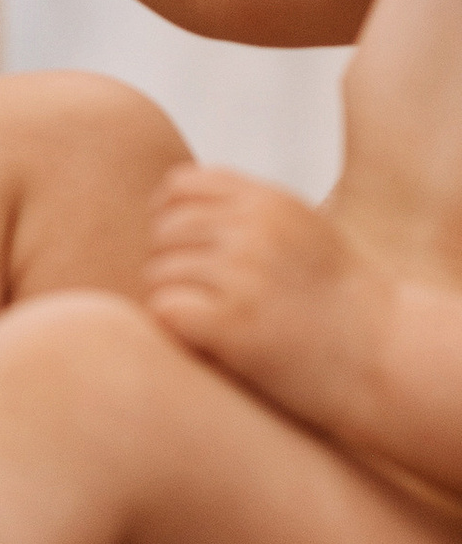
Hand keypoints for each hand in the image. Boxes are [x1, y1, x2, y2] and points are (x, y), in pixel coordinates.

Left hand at [145, 158, 391, 432]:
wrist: (384, 357)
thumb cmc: (339, 301)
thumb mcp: (301, 230)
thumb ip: (247, 211)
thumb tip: (168, 205)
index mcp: (268, 202)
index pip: (179, 186)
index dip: (169, 216)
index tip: (184, 248)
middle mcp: (252, 230)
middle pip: (164, 231)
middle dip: (170, 262)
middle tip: (198, 296)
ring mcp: (242, 275)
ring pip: (158, 272)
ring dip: (173, 299)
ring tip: (207, 321)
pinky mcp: (233, 323)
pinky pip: (165, 309)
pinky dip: (175, 326)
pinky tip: (204, 339)